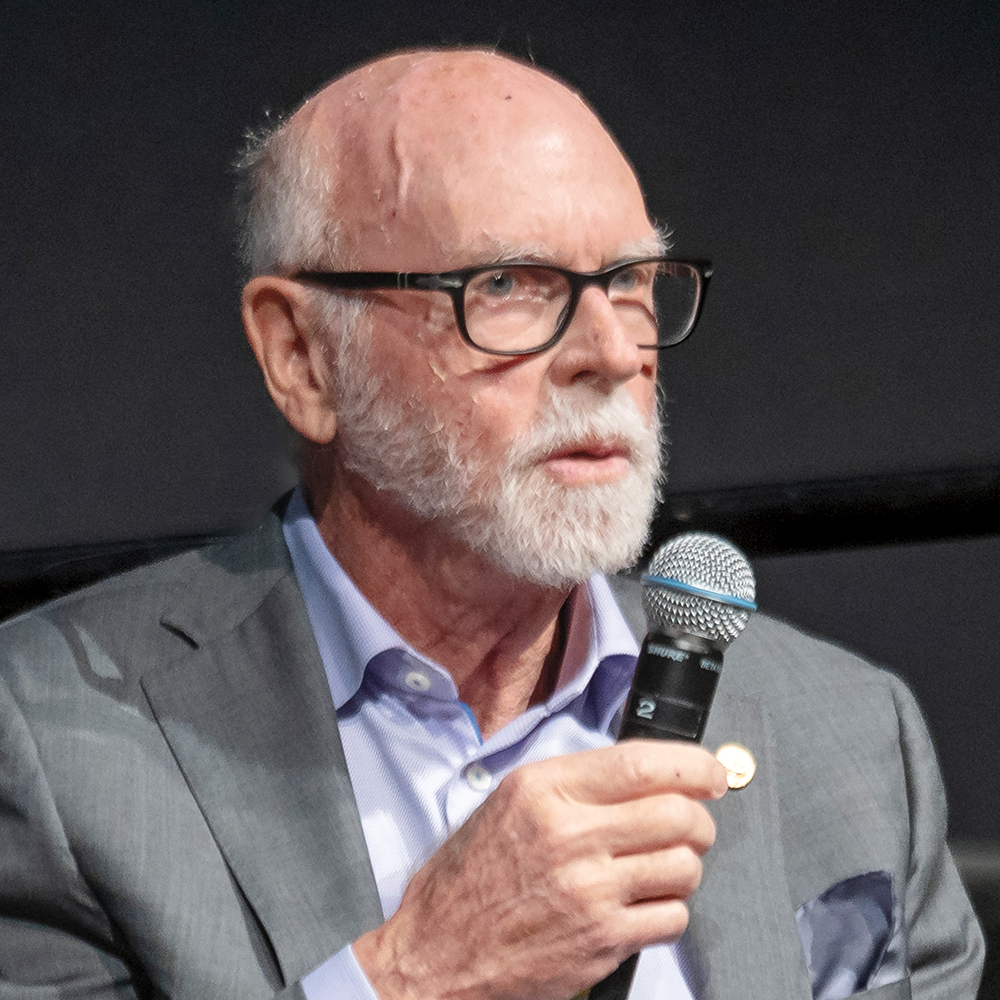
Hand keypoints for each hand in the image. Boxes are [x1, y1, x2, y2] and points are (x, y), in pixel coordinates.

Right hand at [353, 740, 727, 999]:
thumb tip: (643, 774)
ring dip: (687, 864)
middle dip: (700, 817)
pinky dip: (670, 909)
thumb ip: (573, 783)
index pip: (639, 765)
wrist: (436, 953)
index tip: (710, 770)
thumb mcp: (508, 802)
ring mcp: (590, 892)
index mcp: (543, 791)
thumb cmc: (468, 878)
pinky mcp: (603, 942)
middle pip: (676, 814)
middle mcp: (569, 836)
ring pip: (683, 867)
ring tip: (664, 865)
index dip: (691, 764)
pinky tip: (644, 903)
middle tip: (694, 821)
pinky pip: (672, 918)